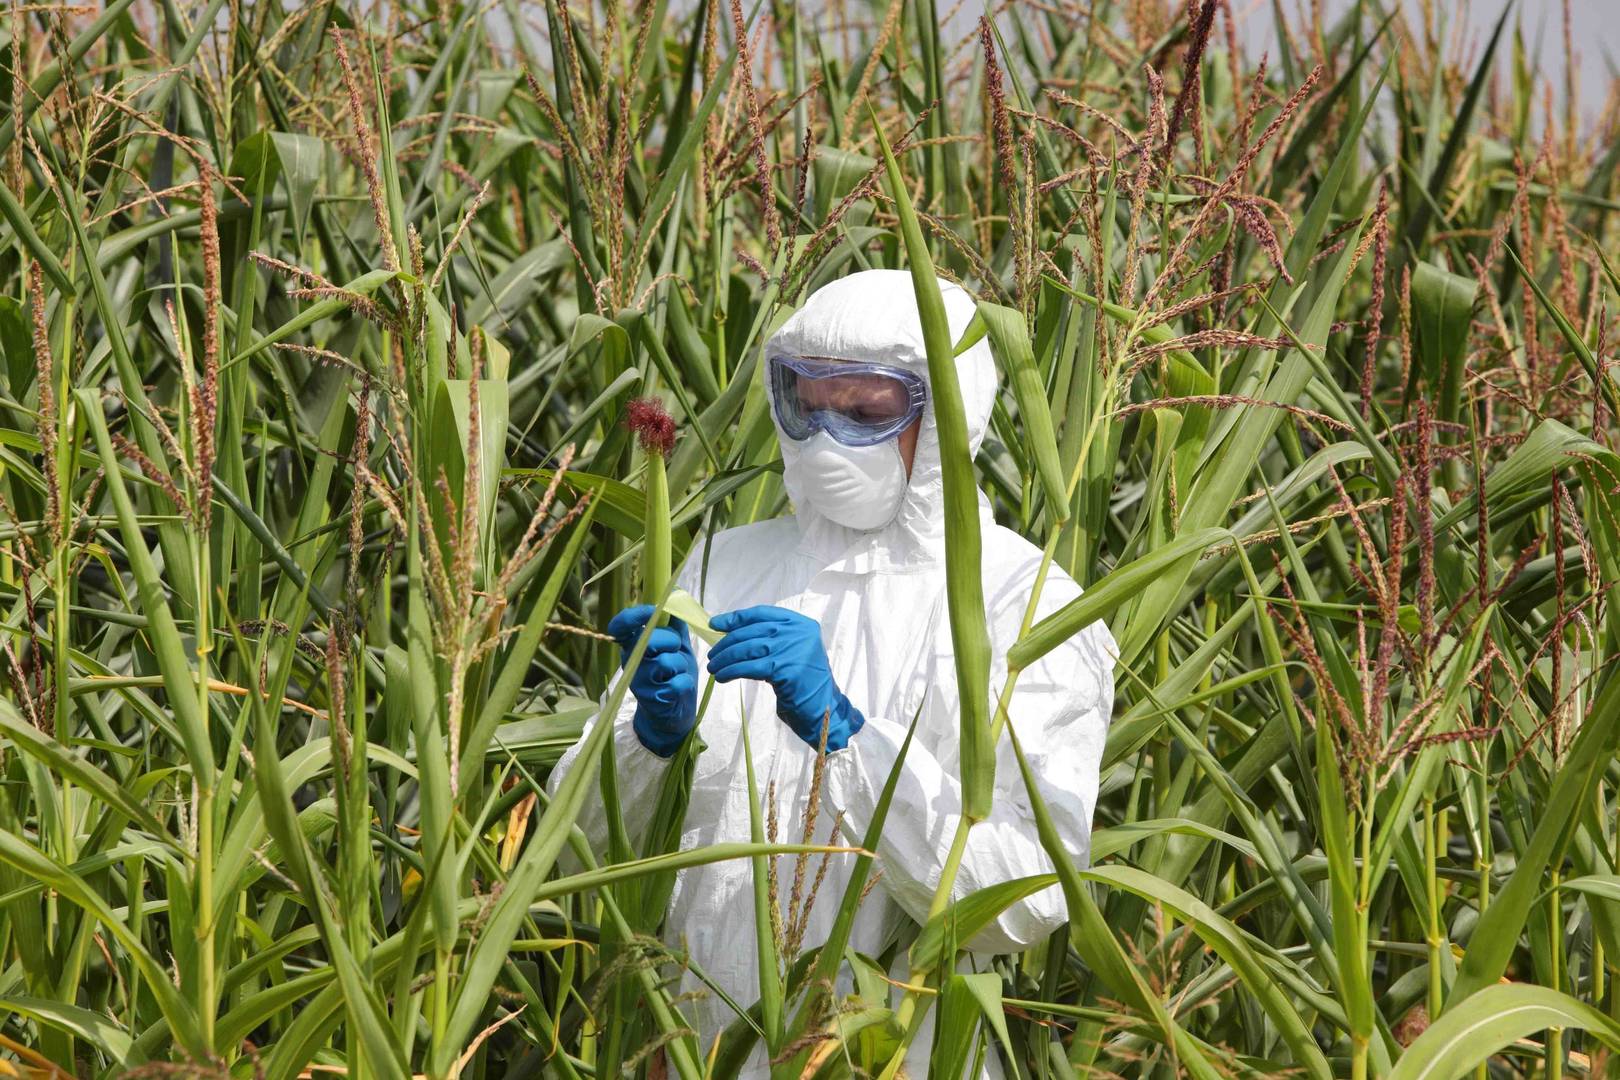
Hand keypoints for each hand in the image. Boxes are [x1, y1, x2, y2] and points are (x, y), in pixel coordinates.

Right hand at [608, 604, 697, 757]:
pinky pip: (676, 683)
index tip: (652, 610)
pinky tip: (679, 688)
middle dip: (670, 641)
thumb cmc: (673, 675)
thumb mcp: (676, 647)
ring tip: (678, 673)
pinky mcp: (652, 700)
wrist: (674, 713)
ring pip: (665, 662)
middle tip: (675, 648)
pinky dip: (684, 683)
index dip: (633, 615)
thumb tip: (677, 594)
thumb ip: (675, 624)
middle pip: (649, 639)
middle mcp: (631, 662)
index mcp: (633, 645)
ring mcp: (639, 682)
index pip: (620, 626)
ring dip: (680, 666)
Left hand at [707, 606, 864, 751]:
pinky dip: (731, 671)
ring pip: (747, 649)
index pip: (761, 613)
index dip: (735, 618)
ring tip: (714, 667)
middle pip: (751, 631)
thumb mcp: (792, 652)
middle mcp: (798, 632)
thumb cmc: (803, 682)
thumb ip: (771, 639)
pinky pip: (749, 667)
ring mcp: (792, 649)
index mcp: (800, 623)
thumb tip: (731, 634)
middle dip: (726, 643)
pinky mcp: (784, 668)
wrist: (822, 708)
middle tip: (712, 655)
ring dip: (725, 658)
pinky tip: (722, 676)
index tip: (715, 624)